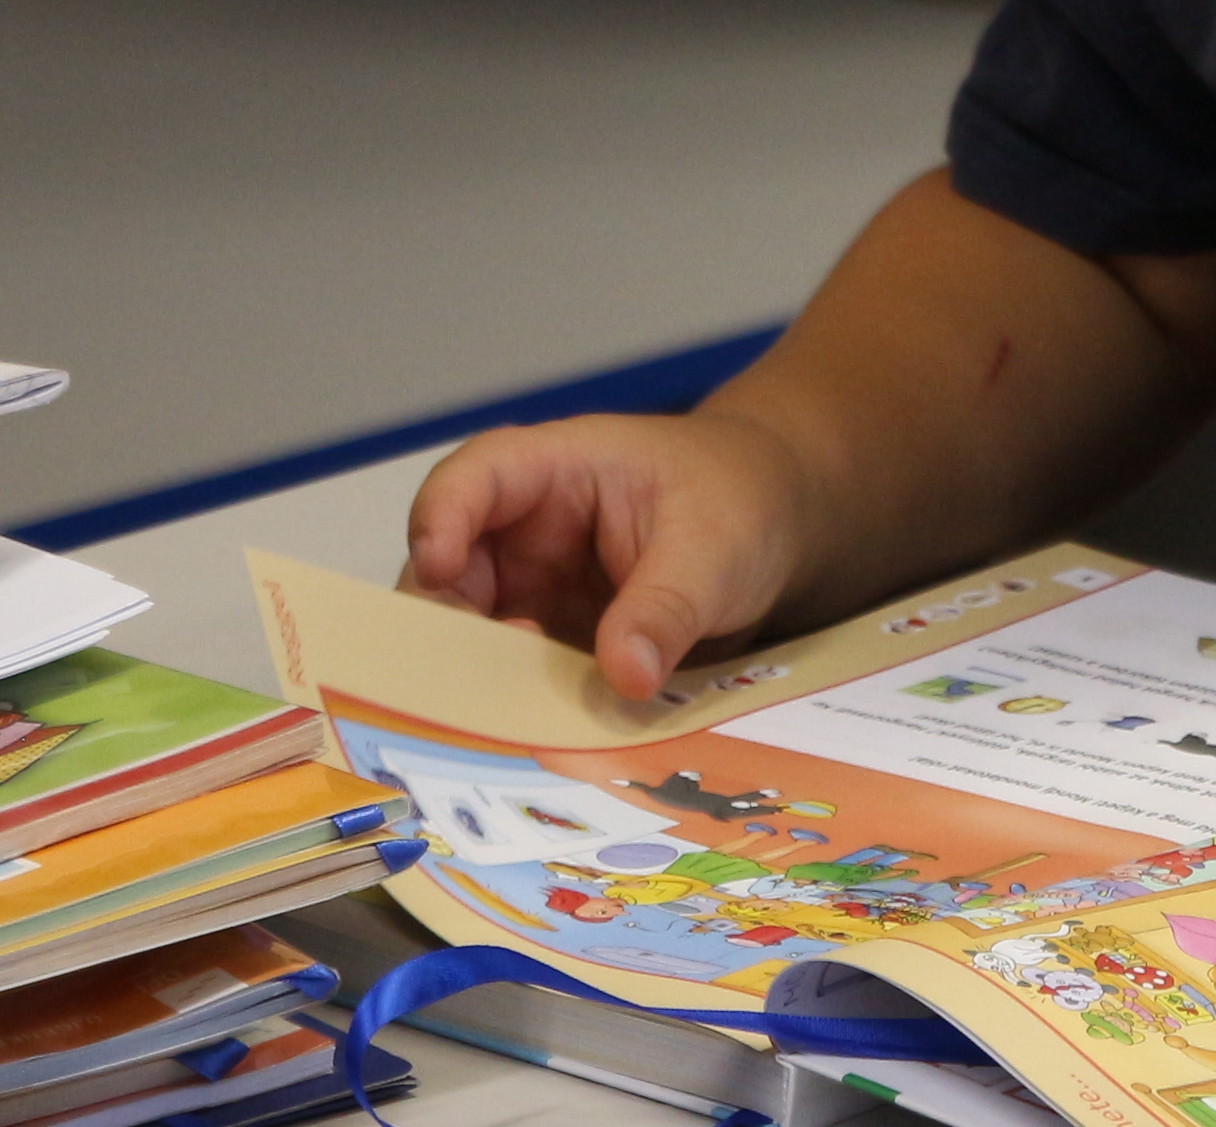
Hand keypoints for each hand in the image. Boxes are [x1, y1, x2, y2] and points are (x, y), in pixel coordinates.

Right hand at [405, 408, 815, 701]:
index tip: (437, 569)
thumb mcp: (716, 546)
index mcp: (558, 471)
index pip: (475, 478)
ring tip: (522, 723)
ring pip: (474, 641)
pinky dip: (524, 711)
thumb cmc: (740, 503)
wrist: (778, 530)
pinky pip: (521, 683)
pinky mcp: (554, 649)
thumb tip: (626, 678)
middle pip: (450, 575)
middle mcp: (526, 534)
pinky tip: (543, 744)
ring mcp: (534, 594)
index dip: (441, 518)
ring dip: (485, 683)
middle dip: (452, 629)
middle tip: (484, 685)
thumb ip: (667, 605)